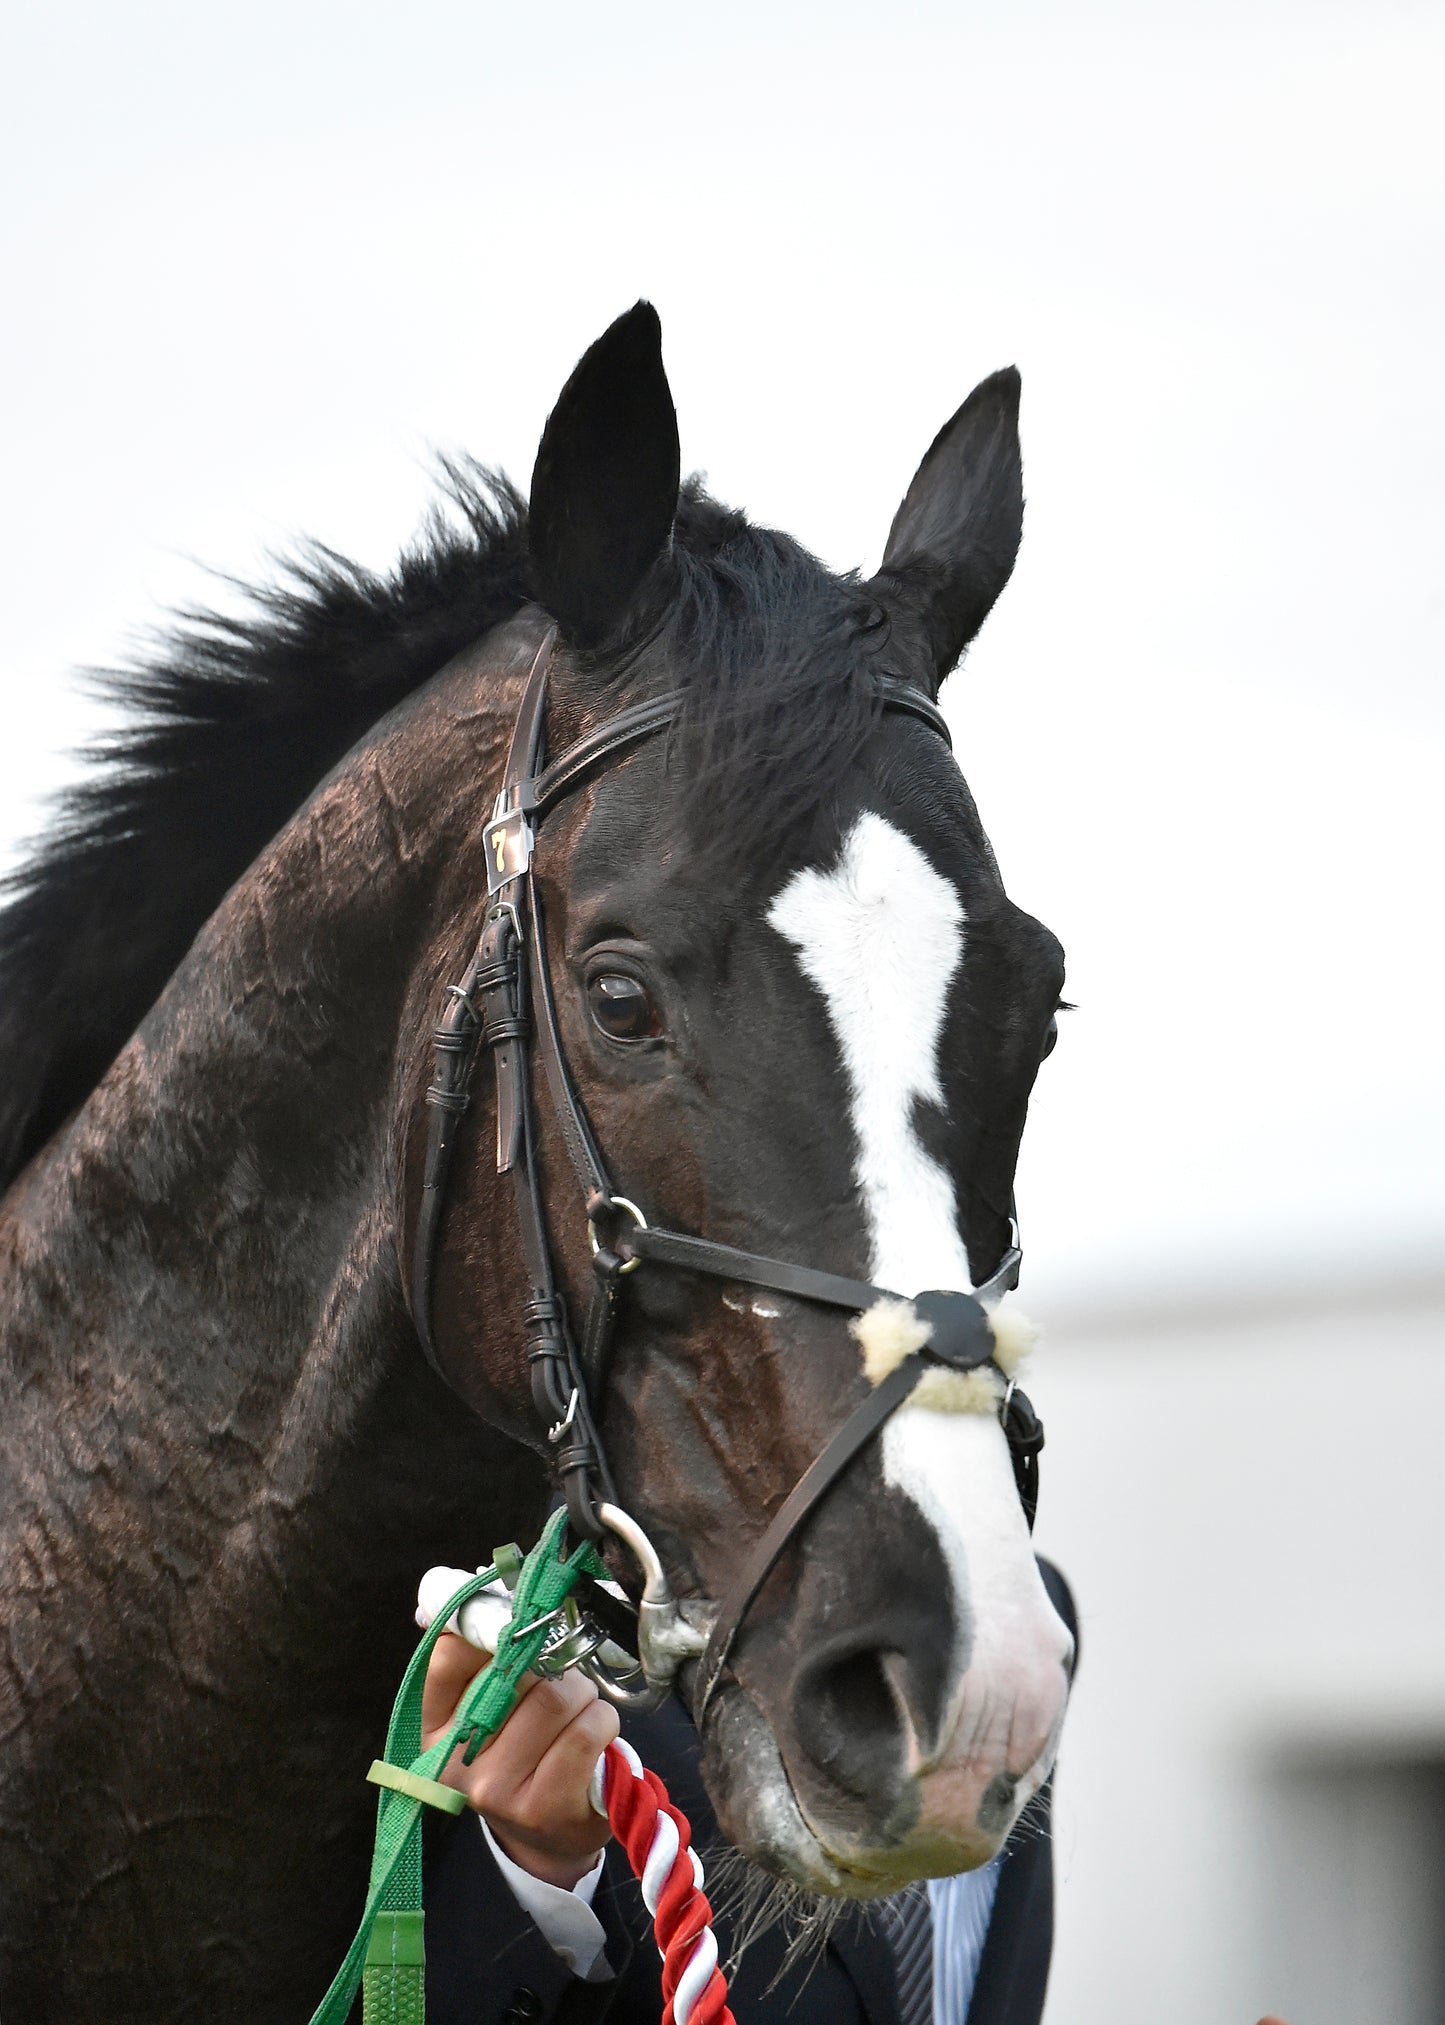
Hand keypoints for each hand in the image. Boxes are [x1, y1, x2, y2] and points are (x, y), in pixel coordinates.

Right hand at [421, 1632, 619, 1889]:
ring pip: (557, 1697)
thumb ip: (484, 1655)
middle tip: (558, 1682)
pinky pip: (587, 1731)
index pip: (450, 1654)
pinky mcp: (544, 1807)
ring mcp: (497, 1789)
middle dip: (552, 1664)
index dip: (490, 1625)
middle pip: (517, 1670)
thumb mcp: (494, 1709)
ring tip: (577, 1714)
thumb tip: (475, 1586)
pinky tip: (594, 1740)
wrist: (549, 1837)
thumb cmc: (526, 1751)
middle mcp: (455, 1761)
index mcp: (435, 1727)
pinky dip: (602, 1722)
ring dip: (583, 1694)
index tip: (519, 1622)